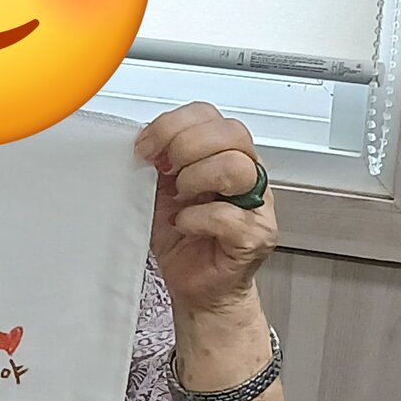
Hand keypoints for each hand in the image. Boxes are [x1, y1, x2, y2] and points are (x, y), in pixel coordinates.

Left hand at [135, 102, 277, 316]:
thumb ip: (158, 161)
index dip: (173, 124)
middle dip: (185, 146)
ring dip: (196, 178)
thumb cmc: (181, 238)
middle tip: (164, 171)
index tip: (146, 146)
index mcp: (224, 153)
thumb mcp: (160, 190)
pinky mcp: (255, 237)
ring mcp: (257, 205)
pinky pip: (228, 216)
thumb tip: (142, 140)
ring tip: (179, 199)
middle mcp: (247, 173)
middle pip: (230, 133)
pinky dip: (196, 219)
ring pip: (236, 167)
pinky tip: (184, 225)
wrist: (195, 286)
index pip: (208, 115)